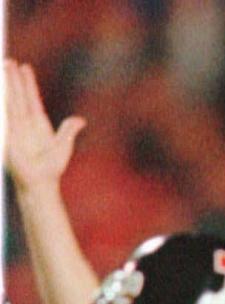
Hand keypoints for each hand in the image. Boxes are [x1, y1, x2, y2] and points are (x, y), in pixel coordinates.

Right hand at [3, 60, 85, 191]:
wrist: (39, 184)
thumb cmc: (51, 169)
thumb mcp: (63, 147)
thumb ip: (68, 130)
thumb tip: (80, 120)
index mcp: (39, 123)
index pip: (32, 98)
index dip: (28, 83)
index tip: (25, 67)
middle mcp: (26, 123)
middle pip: (19, 95)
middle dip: (14, 79)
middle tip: (9, 61)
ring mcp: (16, 128)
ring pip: (11, 101)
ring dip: (7, 85)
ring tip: (4, 68)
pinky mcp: (10, 135)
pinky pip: (6, 115)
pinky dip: (3, 103)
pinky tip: (1, 93)